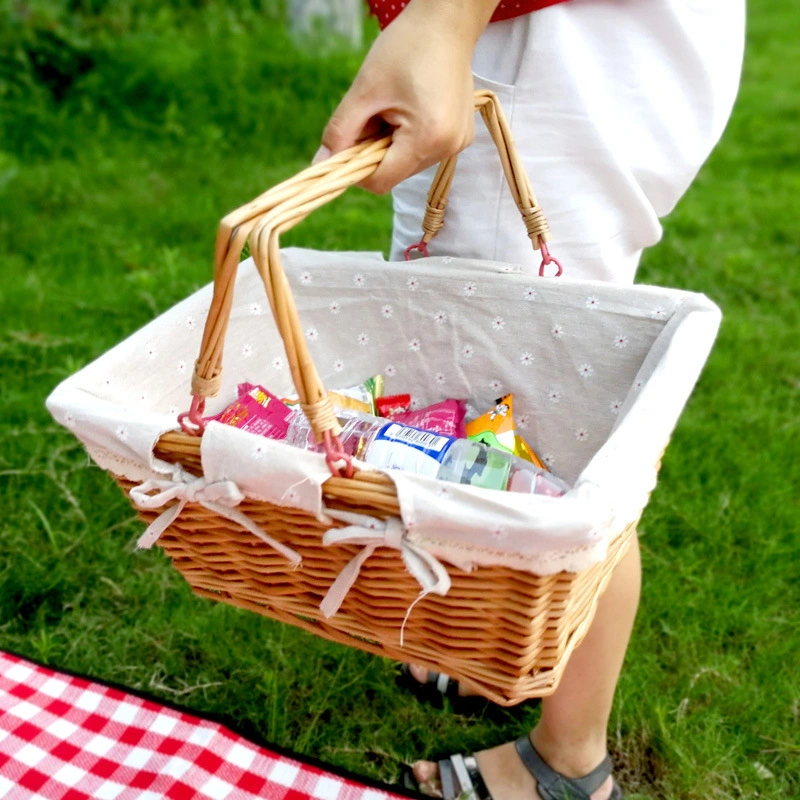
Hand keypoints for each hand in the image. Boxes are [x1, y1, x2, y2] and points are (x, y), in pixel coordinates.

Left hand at [315, 0, 496, 193]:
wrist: (447, 22)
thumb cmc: (406, 48)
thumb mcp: (365, 90)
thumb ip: (341, 132)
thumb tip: (319, 164)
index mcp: (427, 139)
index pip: (381, 181)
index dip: (357, 168)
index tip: (349, 140)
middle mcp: (448, 149)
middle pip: (394, 173)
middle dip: (375, 150)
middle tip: (374, 112)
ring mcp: (457, 145)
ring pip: (408, 163)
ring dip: (392, 143)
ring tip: (395, 106)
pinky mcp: (460, 137)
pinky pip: (424, 151)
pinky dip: (409, 137)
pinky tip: (412, 108)